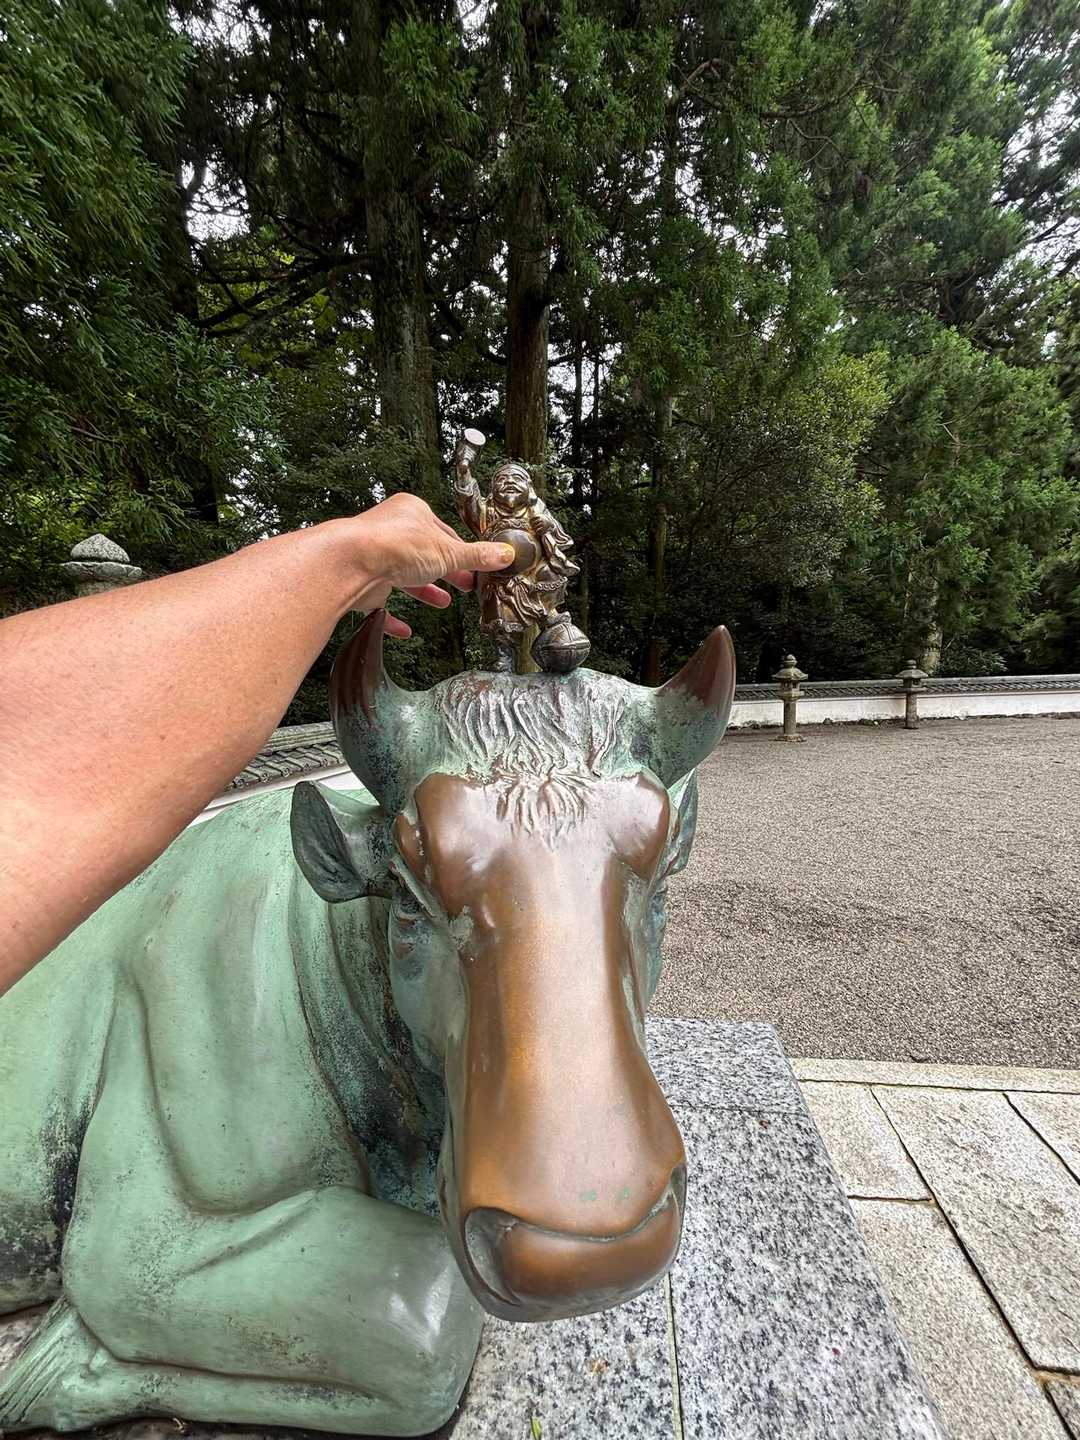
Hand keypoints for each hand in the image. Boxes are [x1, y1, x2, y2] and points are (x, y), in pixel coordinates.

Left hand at [335, 493, 512, 636]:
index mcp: (412, 513)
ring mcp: (375, 559)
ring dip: (424, 591)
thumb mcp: (448, 551)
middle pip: (425, 555)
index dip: (461, 552)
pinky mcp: (363, 585)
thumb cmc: (394, 545)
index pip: (443, 533)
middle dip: (446, 573)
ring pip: (404, 577)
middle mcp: (391, 533)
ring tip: (442, 602)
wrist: (351, 564)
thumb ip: (476, 557)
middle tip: (464, 585)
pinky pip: (380, 605)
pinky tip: (404, 629)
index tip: (476, 566)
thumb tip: (503, 554)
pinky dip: (393, 618)